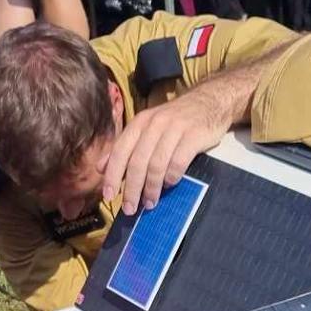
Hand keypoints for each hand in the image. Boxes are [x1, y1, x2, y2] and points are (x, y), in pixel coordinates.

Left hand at [100, 89, 231, 214]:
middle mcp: (154, 124)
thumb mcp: (147, 128)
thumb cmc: (175, 120)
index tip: (109, 196)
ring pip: (157, 164)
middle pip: (138, 162)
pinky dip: (172, 176)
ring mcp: (175, 128)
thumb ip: (125, 147)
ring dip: (152, 187)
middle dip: (132, 189)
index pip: (120, 151)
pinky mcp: (194, 135)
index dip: (113, 176)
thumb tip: (101, 167)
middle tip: (130, 208)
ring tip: (150, 202)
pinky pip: (179, 161)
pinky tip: (170, 184)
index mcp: (139, 123)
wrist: (209, 102)